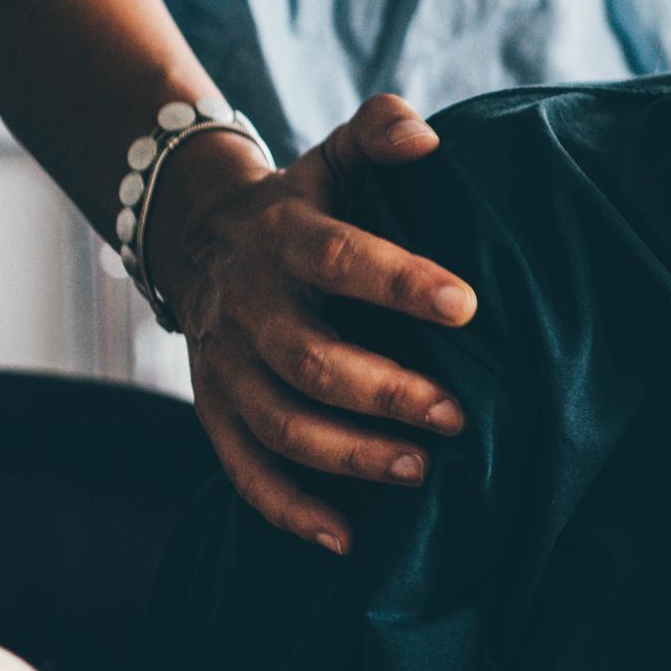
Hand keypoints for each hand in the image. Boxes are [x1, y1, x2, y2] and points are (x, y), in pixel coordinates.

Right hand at [147, 93, 475, 553]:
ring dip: (349, 456)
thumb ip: (379, 132)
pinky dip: (289, 510)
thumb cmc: (306, 202)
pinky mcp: (214, 409)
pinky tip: (347, 538)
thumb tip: (425, 138)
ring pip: (280, 424)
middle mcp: (249, 306)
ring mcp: (225, 365)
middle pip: (309, 359)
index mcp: (284, 238)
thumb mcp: (334, 156)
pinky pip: (243, 471)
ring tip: (420, 472)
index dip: (400, 282)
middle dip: (385, 391)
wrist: (202, 238)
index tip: (468, 304)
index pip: (339, 258)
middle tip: (457, 415)